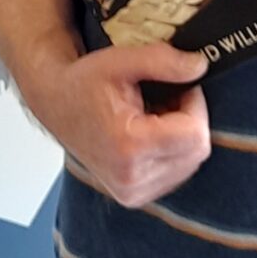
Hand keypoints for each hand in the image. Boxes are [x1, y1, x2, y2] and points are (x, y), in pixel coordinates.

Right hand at [23, 41, 209, 208]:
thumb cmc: (84, 83)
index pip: (195, 135)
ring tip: (153, 115)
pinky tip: (150, 134)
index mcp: (129, 147)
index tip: (179, 87)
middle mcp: (132, 178)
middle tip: (166, 98)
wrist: (56, 104)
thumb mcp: (121, 61)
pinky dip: (172, 151)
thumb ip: (163, 62)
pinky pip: (175, 174)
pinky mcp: (134, 196)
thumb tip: (200, 67)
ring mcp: (133, 192)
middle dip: (190, 120)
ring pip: (189, 164)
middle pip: (196, 152)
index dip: (195, 104)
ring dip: (181, 137)